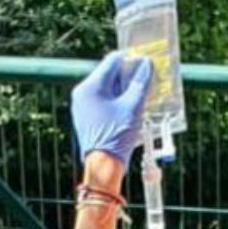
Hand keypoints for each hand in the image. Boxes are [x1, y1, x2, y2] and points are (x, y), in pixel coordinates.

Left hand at [71, 52, 151, 167]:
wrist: (103, 168)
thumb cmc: (117, 137)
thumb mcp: (134, 107)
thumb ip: (141, 82)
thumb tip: (147, 63)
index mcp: (92, 86)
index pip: (113, 60)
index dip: (132, 61)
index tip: (144, 68)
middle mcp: (82, 92)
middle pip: (108, 74)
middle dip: (127, 78)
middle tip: (142, 86)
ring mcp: (80, 106)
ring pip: (105, 88)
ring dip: (121, 91)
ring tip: (135, 101)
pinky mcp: (83, 118)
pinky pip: (100, 102)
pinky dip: (113, 102)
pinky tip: (125, 112)